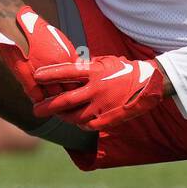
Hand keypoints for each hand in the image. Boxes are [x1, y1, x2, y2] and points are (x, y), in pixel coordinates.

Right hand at [0, 0, 79, 102]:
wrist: (15, 23)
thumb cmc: (38, 31)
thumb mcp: (60, 41)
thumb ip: (70, 57)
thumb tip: (80, 69)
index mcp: (67, 57)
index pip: (79, 81)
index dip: (78, 89)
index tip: (79, 95)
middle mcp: (57, 66)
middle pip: (68, 91)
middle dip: (69, 99)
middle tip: (70, 106)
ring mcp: (41, 71)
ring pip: (52, 96)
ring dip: (54, 103)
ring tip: (56, 108)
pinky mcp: (25, 74)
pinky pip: (36, 95)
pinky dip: (39, 100)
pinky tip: (40, 102)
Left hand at [32, 56, 167, 131]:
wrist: (150, 82)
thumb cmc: (124, 69)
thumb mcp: (105, 62)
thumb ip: (86, 66)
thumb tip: (67, 66)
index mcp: (95, 72)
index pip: (67, 72)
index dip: (50, 74)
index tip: (36, 76)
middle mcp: (97, 89)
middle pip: (65, 101)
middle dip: (47, 106)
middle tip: (36, 110)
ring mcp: (103, 105)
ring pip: (75, 117)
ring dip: (63, 117)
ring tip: (57, 116)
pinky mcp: (110, 118)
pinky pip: (89, 125)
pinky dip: (80, 124)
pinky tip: (77, 122)